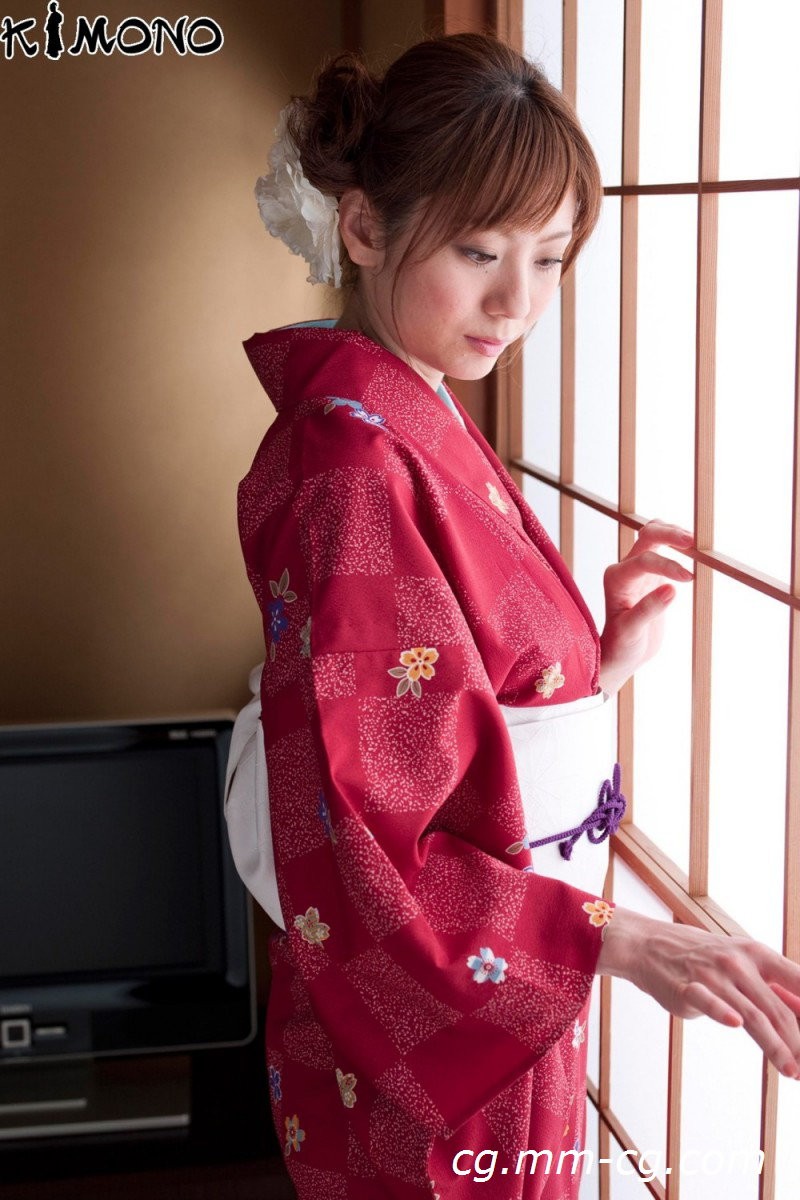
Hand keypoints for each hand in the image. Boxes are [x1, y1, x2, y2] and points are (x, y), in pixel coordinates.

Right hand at [597, 907, 799, 1078]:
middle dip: (799, 1043)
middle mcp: (739, 963)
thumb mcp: (742, 963)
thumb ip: (773, 988)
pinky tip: (734, 1022)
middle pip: (778, 1010)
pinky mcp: (687, 988)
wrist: (652, 945)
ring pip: (752, 1014)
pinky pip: (707, 1001)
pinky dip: (722, 1011)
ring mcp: (713, 975)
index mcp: (758, 954)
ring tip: (792, 1070)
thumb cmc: (705, 958)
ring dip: (775, 1046)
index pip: (798, 983)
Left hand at [598, 519, 693, 694]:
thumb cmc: (621, 645)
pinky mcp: (652, 574)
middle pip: (648, 535)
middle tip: (694, 542)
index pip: (644, 560)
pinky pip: (663, 548)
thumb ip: (648, 610)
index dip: (667, 565)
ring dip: (673, 533)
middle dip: (670, 534)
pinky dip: (677, 543)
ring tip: (695, 542)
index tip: (689, 578)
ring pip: (654, 535)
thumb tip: (672, 589)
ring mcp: (638, 568)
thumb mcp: (632, 632)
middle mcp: (625, 568)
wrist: (622, 654)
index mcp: (616, 579)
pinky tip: (694, 550)